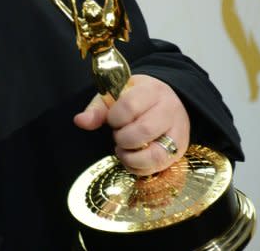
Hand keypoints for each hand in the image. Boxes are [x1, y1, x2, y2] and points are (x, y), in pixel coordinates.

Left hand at [73, 74, 189, 174]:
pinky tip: (131, 159)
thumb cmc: (135, 99)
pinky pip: (160, 165)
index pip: (130, 106)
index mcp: (151, 91)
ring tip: (123, 149)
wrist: (166, 101)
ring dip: (132, 156)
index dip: (115, 118)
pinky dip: (140, 167)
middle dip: (123, 138)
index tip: (112, 121)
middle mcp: (169, 110)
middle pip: (144, 130)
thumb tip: (80, 121)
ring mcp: (178, 131)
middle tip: (117, 136)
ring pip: (156, 152)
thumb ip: (97, 109)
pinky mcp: (180, 149)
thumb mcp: (114, 96)